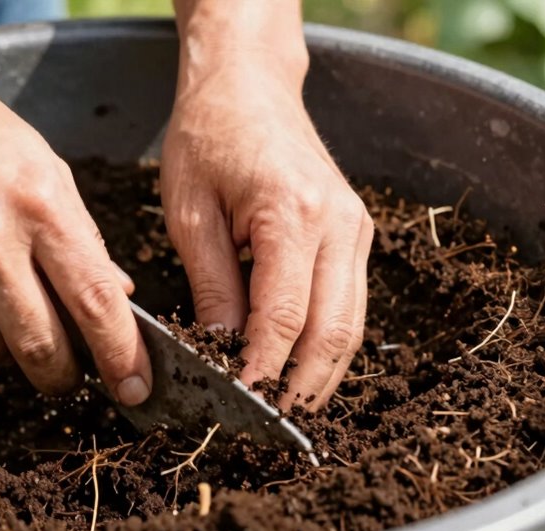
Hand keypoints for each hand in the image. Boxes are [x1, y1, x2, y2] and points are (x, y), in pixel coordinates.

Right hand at [0, 58, 152, 404]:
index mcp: (40, 206)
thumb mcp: (43, 167)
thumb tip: (118, 296)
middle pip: (41, 346)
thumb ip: (82, 236)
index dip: (121, 354)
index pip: (95, 301)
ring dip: (3, 342)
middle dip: (62, 376)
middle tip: (67, 376)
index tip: (136, 389)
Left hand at [161, 45, 372, 410]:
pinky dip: (328, 343)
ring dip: (322, 375)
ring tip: (288, 413)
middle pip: (332, 332)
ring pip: (350, 325)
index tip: (241, 406)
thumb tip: (221, 351)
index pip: (285, 317)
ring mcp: (355, 230)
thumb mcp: (189, 213)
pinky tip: (301, 369)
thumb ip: (212, 286)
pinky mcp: (355, 234)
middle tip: (270, 429)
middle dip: (302, 388)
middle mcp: (338, 225)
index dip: (264, 370)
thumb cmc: (209, 138)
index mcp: (292, 214)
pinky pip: (349, 303)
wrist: (248, 87)